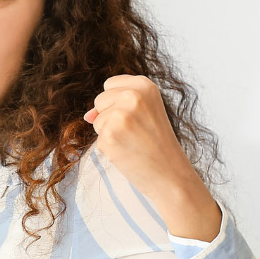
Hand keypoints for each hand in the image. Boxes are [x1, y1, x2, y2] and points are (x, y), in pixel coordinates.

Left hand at [84, 75, 220, 240]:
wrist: (171, 174)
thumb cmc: (158, 142)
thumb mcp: (146, 111)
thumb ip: (116, 104)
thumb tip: (88, 115)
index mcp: (144, 85)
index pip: (109, 85)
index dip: (117, 103)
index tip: (138, 116)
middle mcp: (132, 96)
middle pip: (99, 100)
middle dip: (111, 117)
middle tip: (136, 132)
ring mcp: (120, 116)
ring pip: (96, 120)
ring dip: (109, 133)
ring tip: (133, 141)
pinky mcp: (109, 136)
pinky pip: (97, 138)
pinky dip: (109, 148)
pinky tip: (128, 152)